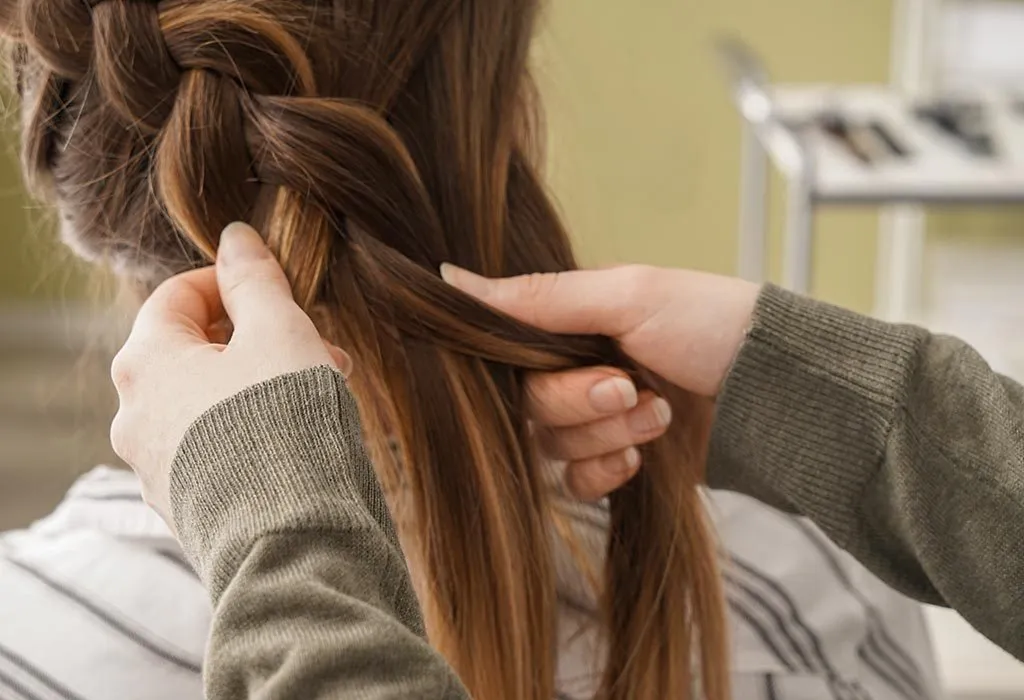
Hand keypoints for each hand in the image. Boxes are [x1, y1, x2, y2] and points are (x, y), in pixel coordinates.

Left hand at [109, 222, 350, 525]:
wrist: (291, 537)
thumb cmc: (283, 423)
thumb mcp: (280, 331)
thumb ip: (255, 280)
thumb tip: (236, 237)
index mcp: (147, 362)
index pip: (176, 296)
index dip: (229, 281)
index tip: (276, 288)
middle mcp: (136, 414)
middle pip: (194, 351)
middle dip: (258, 338)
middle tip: (315, 344)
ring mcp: (156, 465)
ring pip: (208, 401)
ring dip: (262, 383)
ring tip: (322, 390)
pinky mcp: (185, 504)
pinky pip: (215, 446)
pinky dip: (252, 427)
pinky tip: (301, 435)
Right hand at [444, 264, 759, 499]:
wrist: (776, 391)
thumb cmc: (710, 322)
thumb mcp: (626, 295)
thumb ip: (537, 298)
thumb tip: (448, 279)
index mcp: (569, 321)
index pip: (504, 349)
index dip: (518, 366)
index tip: (558, 361)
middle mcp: (572, 367)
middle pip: (526, 404)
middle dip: (577, 401)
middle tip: (628, 386)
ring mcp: (593, 418)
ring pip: (550, 446)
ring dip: (604, 434)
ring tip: (658, 412)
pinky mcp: (615, 461)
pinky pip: (575, 483)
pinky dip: (606, 473)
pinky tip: (643, 455)